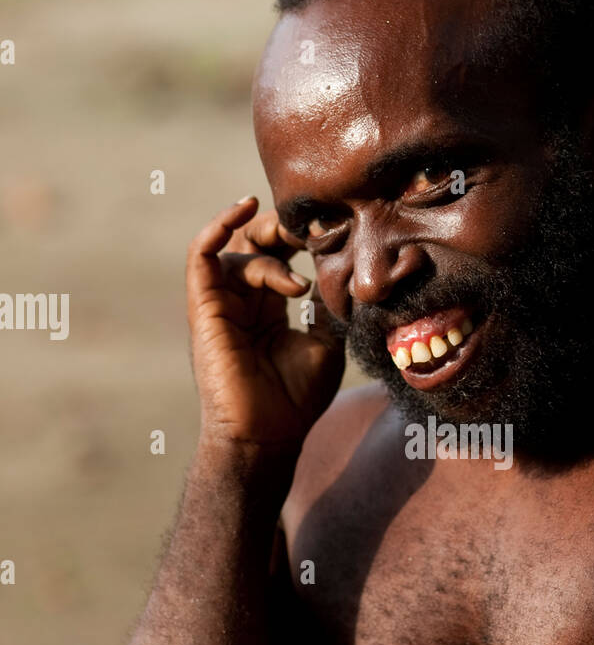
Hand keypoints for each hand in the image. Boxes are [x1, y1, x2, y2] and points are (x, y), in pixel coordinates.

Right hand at [186, 196, 344, 450]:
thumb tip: (340, 272)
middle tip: (310, 228)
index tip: (328, 229)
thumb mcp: (326, 344)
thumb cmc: (296, 399)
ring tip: (297, 255)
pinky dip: (216, 228)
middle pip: (254, 241)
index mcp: (268, 307)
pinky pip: (201, 257)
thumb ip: (328, 307)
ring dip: (266, 238)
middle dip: (282, 227)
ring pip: (235, 245)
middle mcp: (242, 300)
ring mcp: (222, 302)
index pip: (277, 253)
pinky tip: (242, 210)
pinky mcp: (205, 307)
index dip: (298, 235)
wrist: (268, 434)